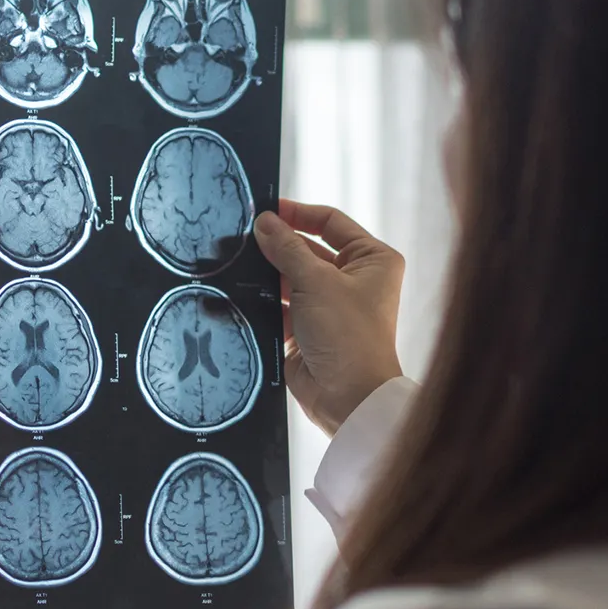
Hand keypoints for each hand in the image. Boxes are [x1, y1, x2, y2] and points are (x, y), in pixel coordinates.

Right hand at [254, 200, 404, 436]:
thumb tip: (265, 221)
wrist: (348, 398)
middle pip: (308, 249)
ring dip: (267, 273)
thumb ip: (286, 249)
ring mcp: (330, 305)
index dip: (298, 213)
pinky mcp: (309, 328)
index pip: (331, 222)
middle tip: (241, 236)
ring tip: (235, 261)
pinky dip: (264, 300)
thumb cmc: (348, 335)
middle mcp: (354, 279)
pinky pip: (282, 305)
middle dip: (277, 245)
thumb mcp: (315, 282)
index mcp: (371, 259)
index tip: (265, 209)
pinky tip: (239, 291)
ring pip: (291, 278)